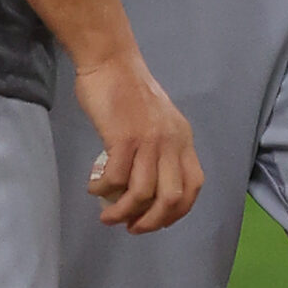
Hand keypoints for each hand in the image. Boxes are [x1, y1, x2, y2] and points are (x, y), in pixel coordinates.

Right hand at [72, 50, 202, 233]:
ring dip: (122, 213)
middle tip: (131, 226)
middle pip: (170, 198)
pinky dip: (103, 190)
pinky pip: (115, 179)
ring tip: (107, 216)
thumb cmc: (128, 89)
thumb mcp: (158, 119)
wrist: (110, 61)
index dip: (177, 212)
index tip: (156, 221)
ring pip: (142, 194)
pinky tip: (94, 186)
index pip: (193, 185)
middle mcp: (171, 141)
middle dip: (150, 222)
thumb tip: (147, 185)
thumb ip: (160, 147)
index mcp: (183, 138)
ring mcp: (148, 140)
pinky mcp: (123, 138)